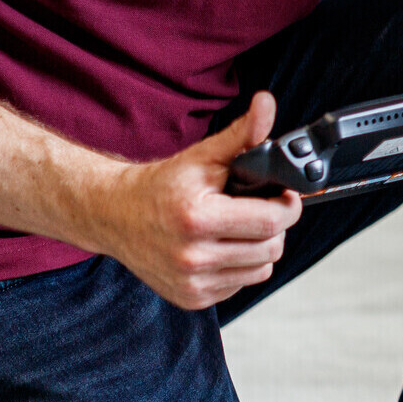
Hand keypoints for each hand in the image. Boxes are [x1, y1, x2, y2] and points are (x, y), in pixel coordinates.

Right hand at [85, 94, 304, 310]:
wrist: (115, 216)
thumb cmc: (162, 185)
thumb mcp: (202, 156)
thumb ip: (242, 134)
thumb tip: (267, 103)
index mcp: (197, 218)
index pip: (271, 221)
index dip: (286, 206)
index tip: (283, 196)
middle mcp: (192, 256)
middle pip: (271, 248)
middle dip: (274, 226)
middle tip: (260, 209)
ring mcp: (191, 282)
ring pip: (261, 270)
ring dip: (259, 248)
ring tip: (240, 228)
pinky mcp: (191, 298)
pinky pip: (240, 284)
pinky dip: (239, 266)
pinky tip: (222, 247)